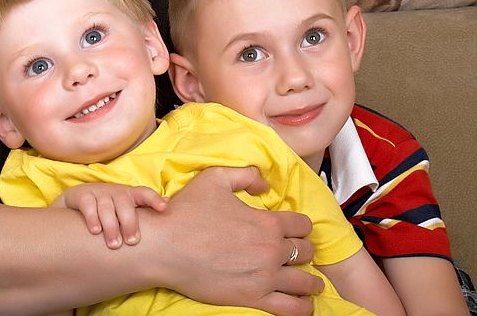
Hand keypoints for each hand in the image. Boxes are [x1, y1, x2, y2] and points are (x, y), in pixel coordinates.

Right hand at [55, 183, 167, 248]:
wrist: (75, 204)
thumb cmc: (108, 210)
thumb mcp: (125, 209)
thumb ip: (143, 209)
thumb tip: (169, 205)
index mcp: (129, 195)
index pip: (144, 193)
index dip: (154, 199)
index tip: (164, 208)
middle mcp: (115, 191)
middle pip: (125, 203)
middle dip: (129, 222)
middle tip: (131, 242)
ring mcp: (98, 192)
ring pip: (107, 206)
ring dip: (111, 226)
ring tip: (114, 244)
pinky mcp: (82, 195)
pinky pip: (88, 205)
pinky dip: (92, 217)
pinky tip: (95, 231)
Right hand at [147, 166, 323, 315]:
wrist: (164, 247)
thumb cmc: (187, 212)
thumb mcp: (215, 178)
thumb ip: (246, 175)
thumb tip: (265, 184)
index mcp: (267, 222)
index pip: (302, 225)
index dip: (301, 225)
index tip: (297, 229)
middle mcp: (272, 250)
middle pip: (306, 252)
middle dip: (304, 250)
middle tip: (299, 253)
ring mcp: (265, 277)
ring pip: (305, 281)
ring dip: (311, 280)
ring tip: (312, 283)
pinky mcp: (253, 299)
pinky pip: (291, 308)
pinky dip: (304, 306)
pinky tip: (306, 304)